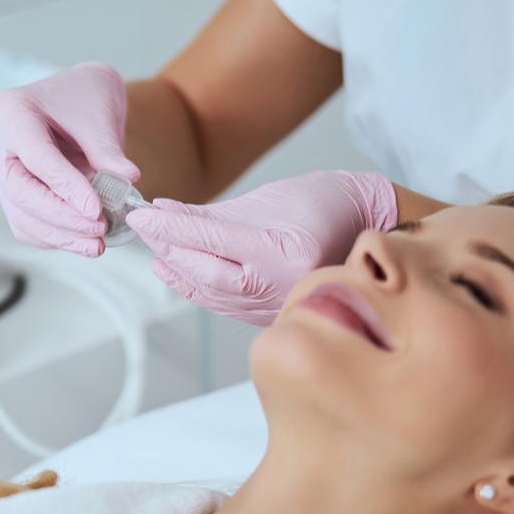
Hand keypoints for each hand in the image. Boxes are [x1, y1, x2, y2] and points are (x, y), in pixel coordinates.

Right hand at [0, 63, 140, 257]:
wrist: (78, 96)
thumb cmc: (85, 95)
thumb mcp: (100, 113)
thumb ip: (108, 149)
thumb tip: (128, 179)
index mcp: (10, 112)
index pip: (36, 158)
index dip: (66, 188)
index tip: (95, 210)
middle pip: (21, 193)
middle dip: (62, 217)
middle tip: (98, 228)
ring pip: (21, 216)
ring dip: (60, 235)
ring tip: (96, 244)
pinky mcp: (10, 193)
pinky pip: (27, 224)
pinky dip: (55, 236)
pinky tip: (83, 241)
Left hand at [126, 170, 398, 324]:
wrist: (373, 230)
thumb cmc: (326, 204)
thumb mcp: (271, 198)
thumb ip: (217, 213)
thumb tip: (166, 213)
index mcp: (282, 251)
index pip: (210, 239)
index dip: (169, 226)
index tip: (140, 214)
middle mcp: (279, 285)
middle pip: (205, 273)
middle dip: (168, 249)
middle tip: (142, 228)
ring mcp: (277, 306)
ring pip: (211, 293)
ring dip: (177, 271)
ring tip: (155, 249)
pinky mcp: (273, 315)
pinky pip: (225, 305)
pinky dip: (197, 288)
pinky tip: (177, 272)